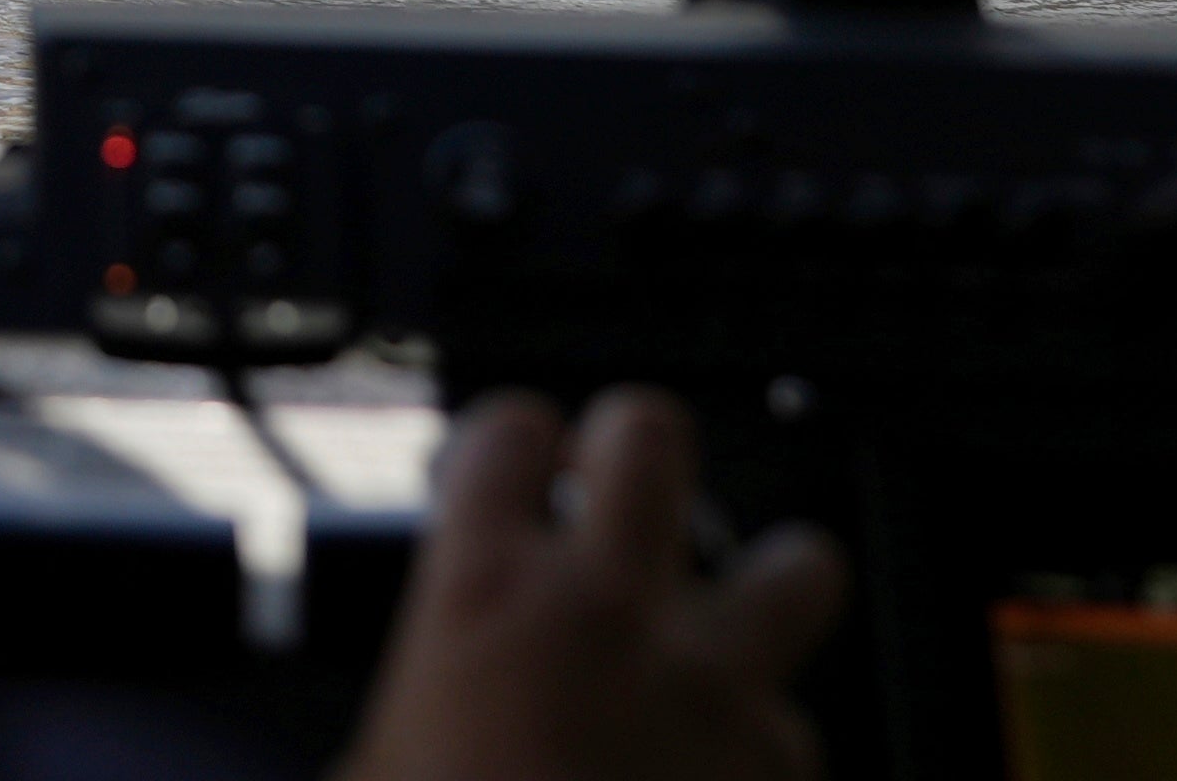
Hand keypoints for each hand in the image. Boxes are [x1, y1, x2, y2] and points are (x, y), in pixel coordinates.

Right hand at [340, 388, 844, 780]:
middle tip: (621, 489)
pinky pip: (800, 732)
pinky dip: (767, 750)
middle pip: (653, 436)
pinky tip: (724, 777)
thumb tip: (418, 710)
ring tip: (731, 618)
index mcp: (484, 591)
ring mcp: (711, 685)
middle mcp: (609, 608)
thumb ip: (416, 702)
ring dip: (767, 587)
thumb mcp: (377, 762)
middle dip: (638, 447)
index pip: (508, 430)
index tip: (518, 464)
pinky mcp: (778, 771)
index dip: (513, 441)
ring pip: (798, 568)